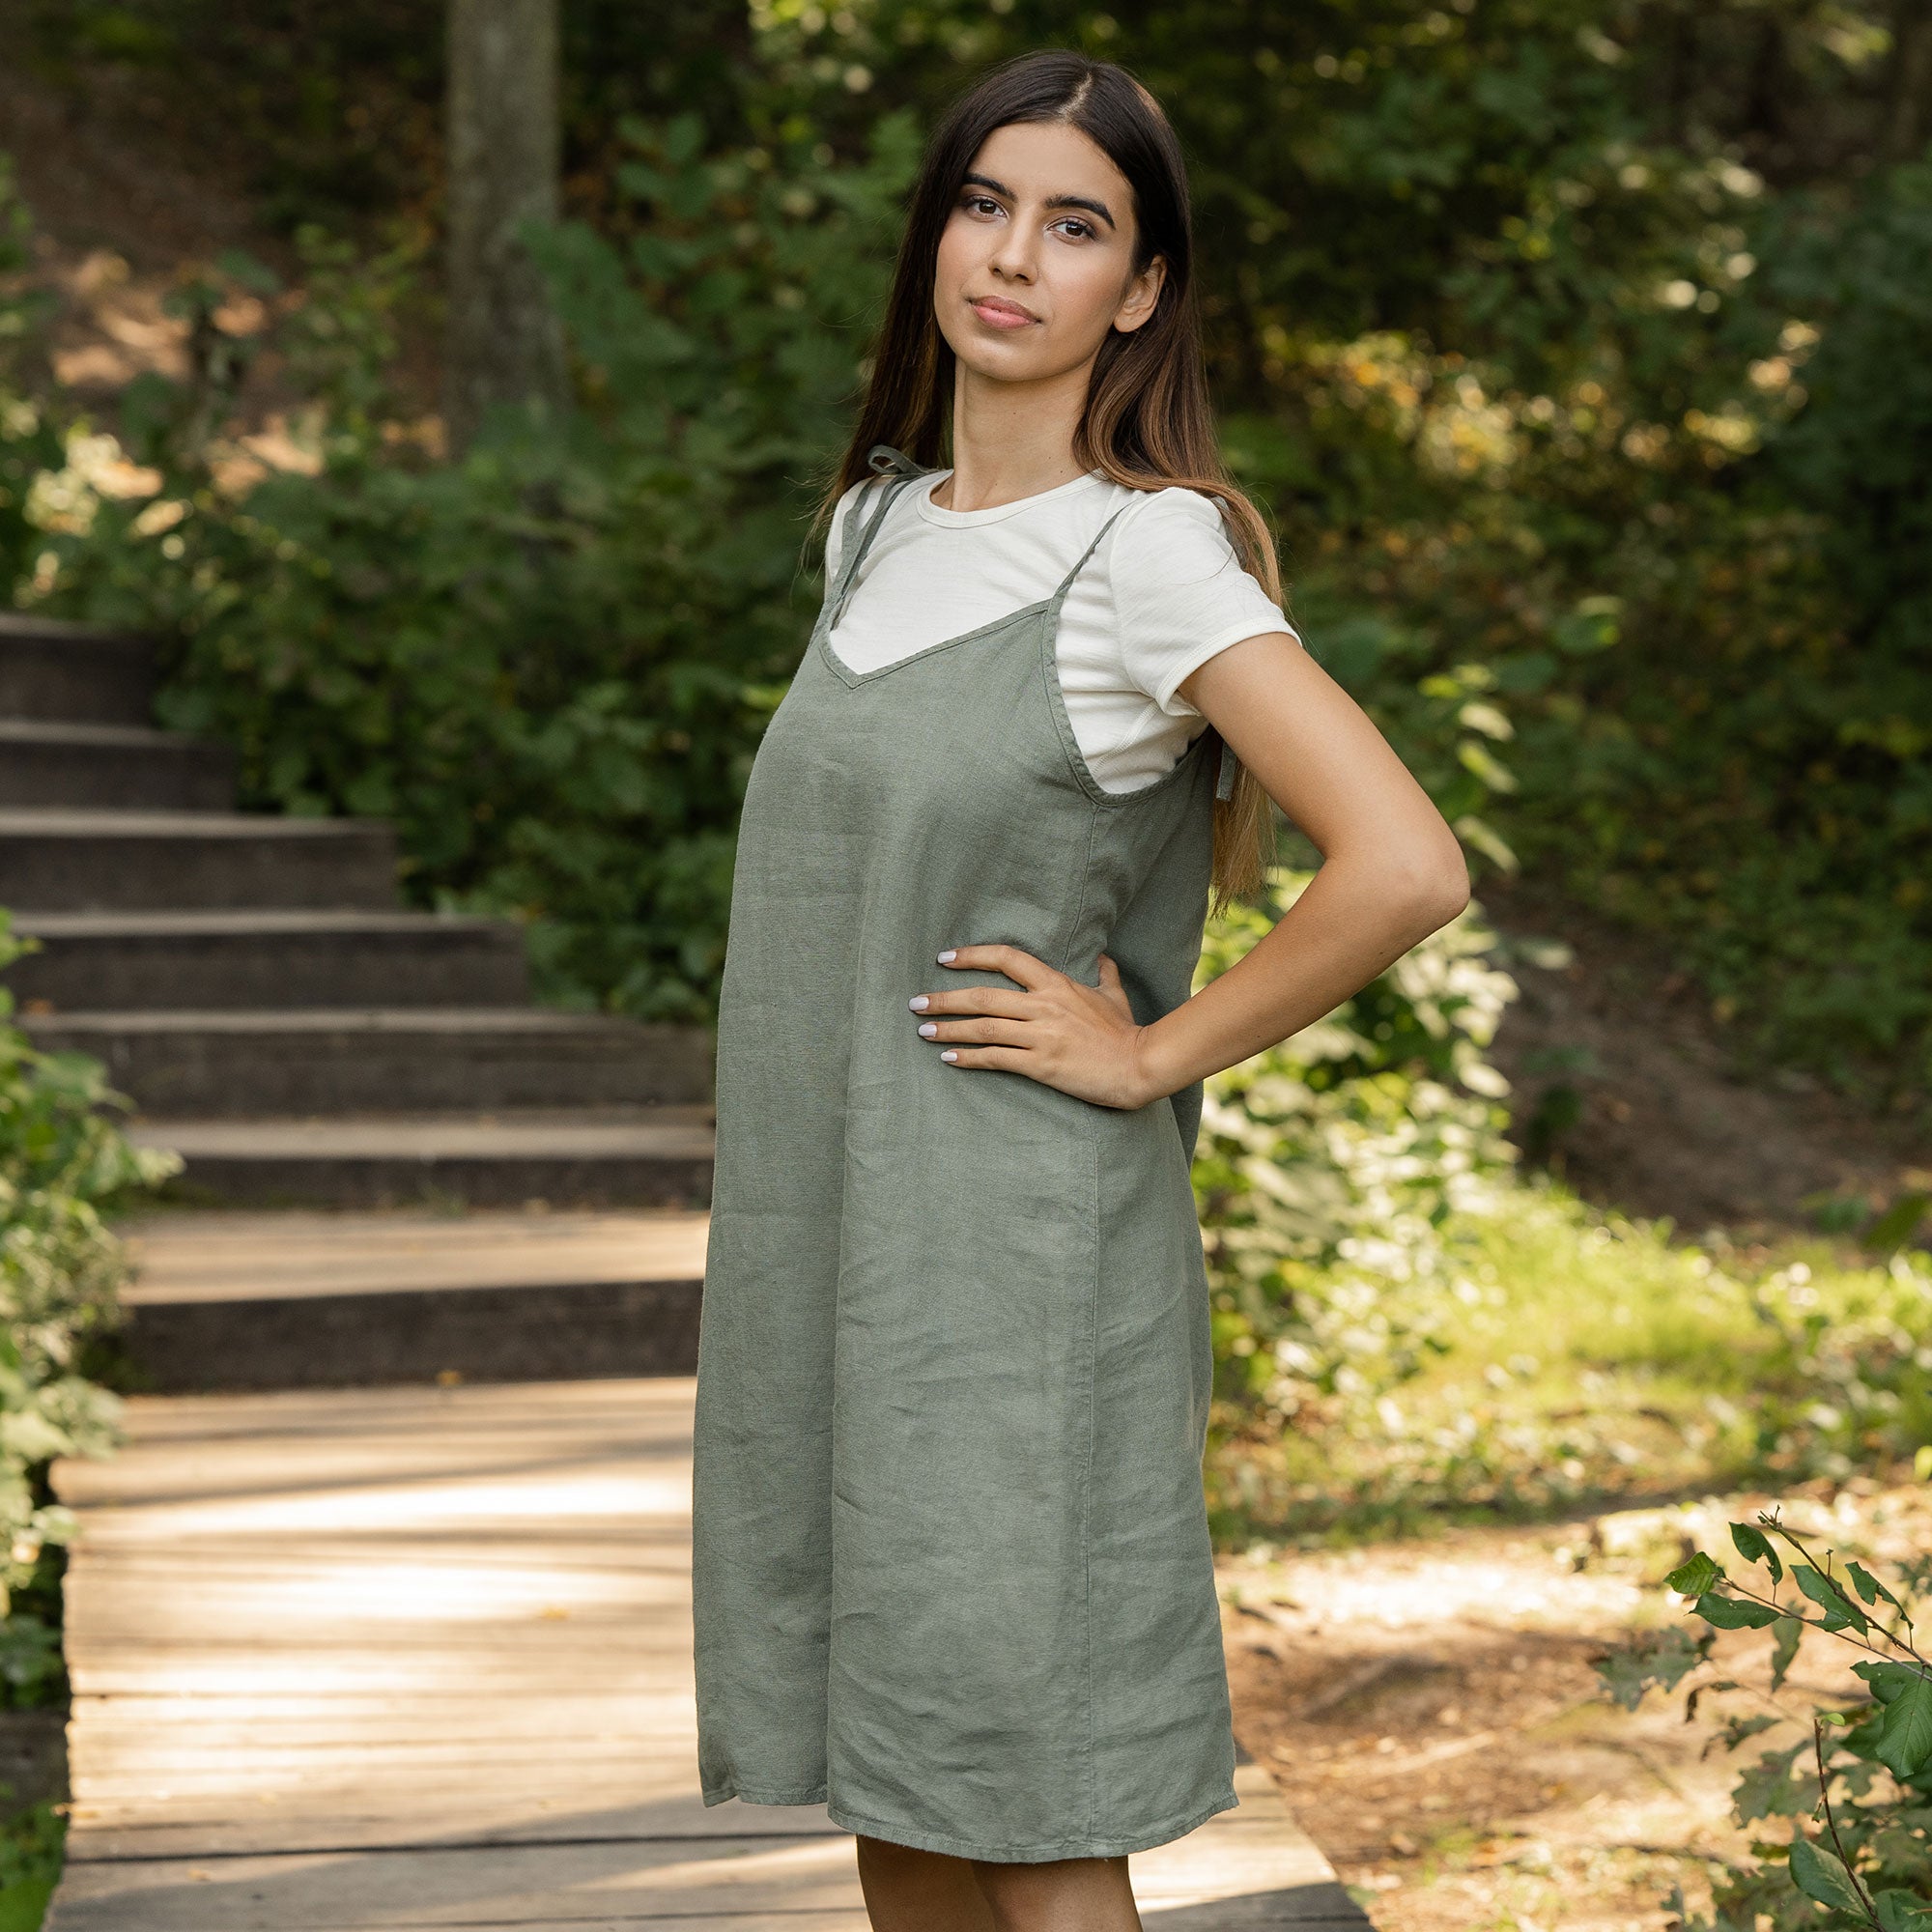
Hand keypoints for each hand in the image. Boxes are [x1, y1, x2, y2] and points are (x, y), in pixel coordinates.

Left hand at [907, 943, 1158, 1109]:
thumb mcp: (1114, 996)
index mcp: (1057, 984)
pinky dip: (968, 1057)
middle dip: (944, 998)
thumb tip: (1102, 957)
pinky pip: (996, 1058)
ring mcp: (1041, 1035)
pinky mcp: (1041, 1064)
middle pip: (983, 996)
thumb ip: (1105, 974)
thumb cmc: (1126, 1032)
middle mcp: (1044, 1005)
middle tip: (915, 1003)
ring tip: (922, 1031)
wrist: (1140, 1065)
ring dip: (948, 1028)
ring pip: (983, 1027)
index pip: (1007, 959)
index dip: (972, 956)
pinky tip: (948, 1057)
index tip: (944, 958)